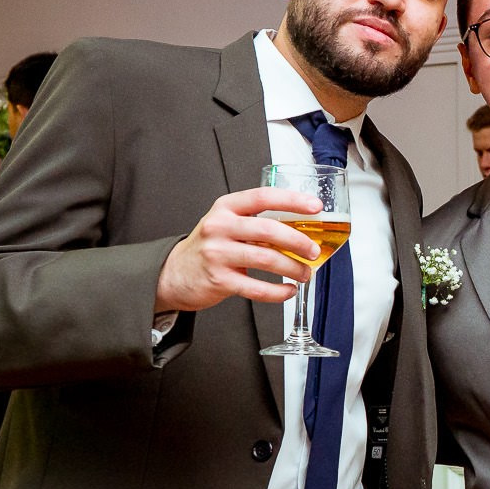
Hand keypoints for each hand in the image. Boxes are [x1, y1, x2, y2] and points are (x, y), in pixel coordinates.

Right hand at [155, 187, 321, 312]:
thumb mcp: (227, 224)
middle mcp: (220, 227)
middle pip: (267, 230)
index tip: (315, 207)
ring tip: (305, 273)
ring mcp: (217, 254)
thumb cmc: (210, 247)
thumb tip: (300, 229)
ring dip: (292, 268)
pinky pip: (256, 288)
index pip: (263, 197)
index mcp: (226, 208)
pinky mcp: (219, 280)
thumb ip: (255, 222)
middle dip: (298, 241)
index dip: (292, 201)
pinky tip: (288, 290)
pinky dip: (278, 292)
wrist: (174, 274)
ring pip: (266, 259)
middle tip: (313, 251)